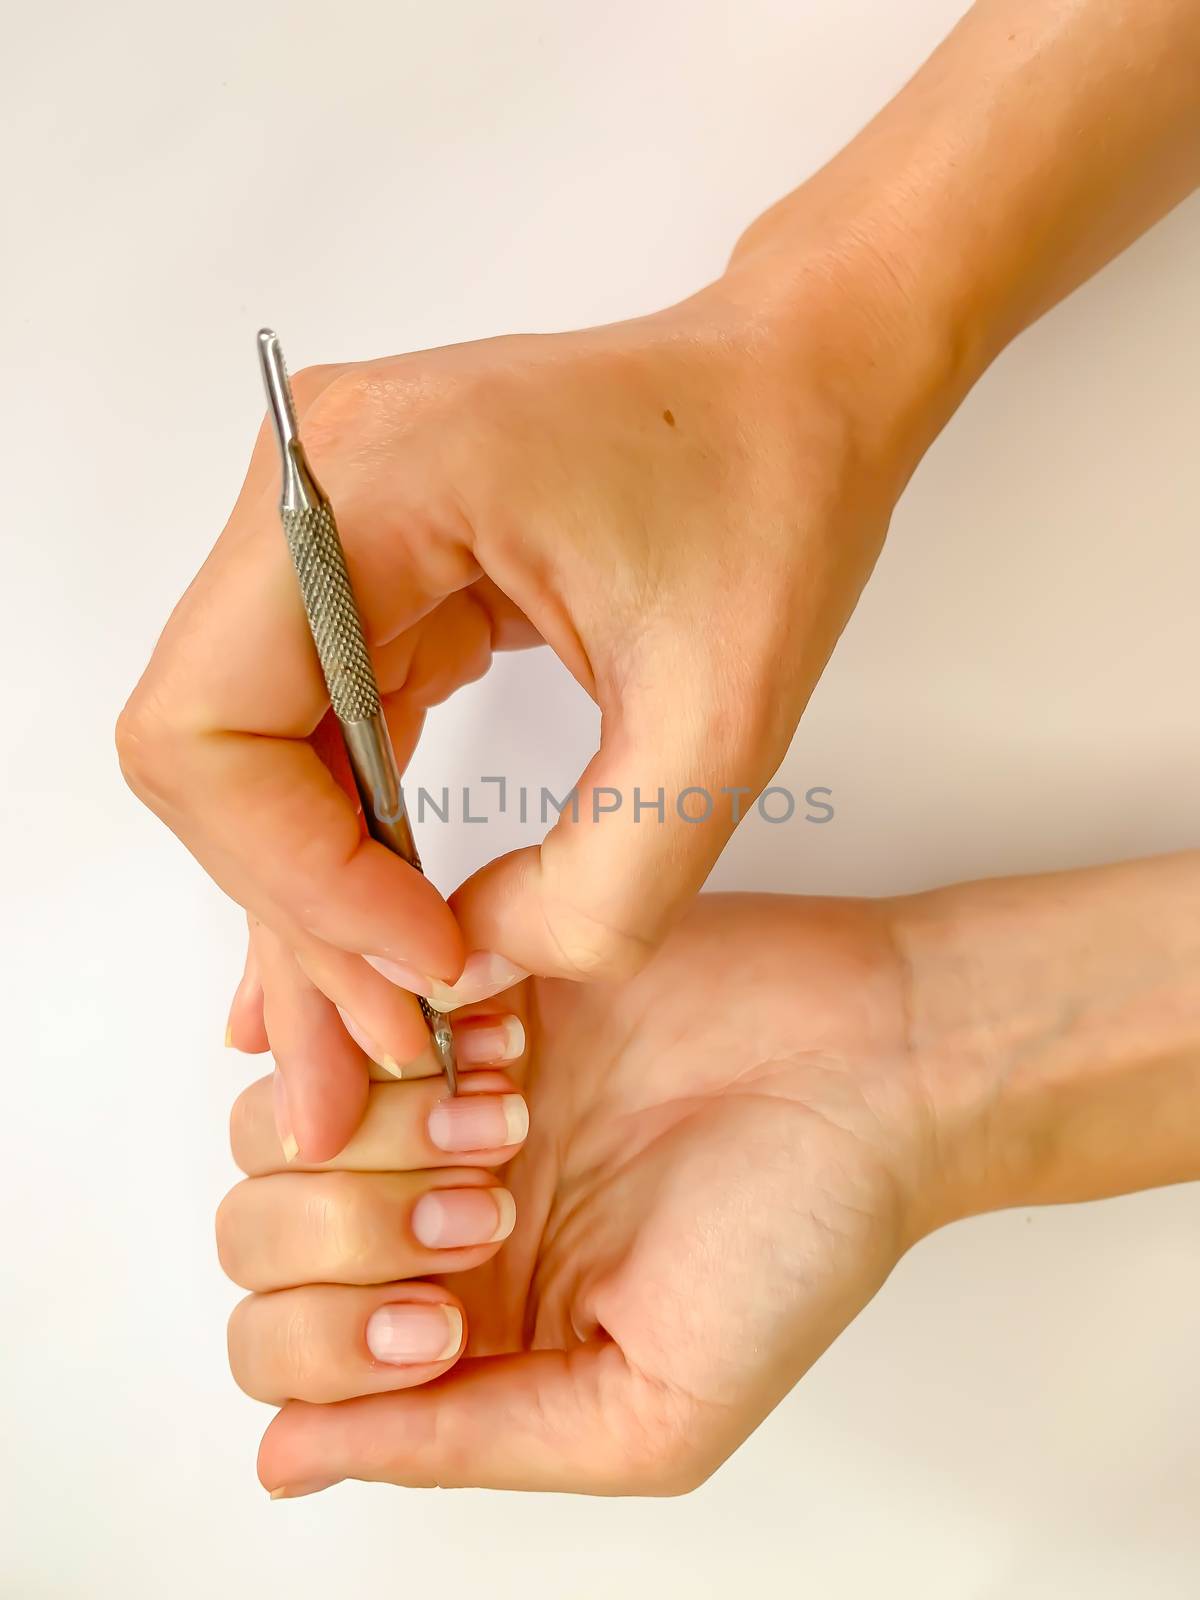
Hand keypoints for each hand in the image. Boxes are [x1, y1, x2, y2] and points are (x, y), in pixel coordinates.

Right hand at [122, 246, 930, 1158]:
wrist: (799, 394)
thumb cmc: (774, 498)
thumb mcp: (719, 724)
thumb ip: (602, 890)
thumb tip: (469, 967)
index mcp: (368, 483)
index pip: (209, 730)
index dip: (297, 880)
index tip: (429, 959)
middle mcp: (310, 490)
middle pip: (212, 755)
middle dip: (299, 912)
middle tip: (395, 1038)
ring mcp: (326, 527)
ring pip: (254, 755)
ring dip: (319, 890)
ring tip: (391, 1016)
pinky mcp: (367, 568)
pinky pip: (317, 727)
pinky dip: (355, 834)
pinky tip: (401, 920)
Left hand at [219, 891, 941, 1495]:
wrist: (877, 1068)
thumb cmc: (794, 1240)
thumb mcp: (641, 1414)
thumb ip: (460, 1441)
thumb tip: (286, 1464)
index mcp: (468, 1326)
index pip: (284, 1355)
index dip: (331, 1344)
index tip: (450, 1315)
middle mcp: (436, 1211)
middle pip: (258, 1236)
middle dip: (356, 1234)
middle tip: (492, 1211)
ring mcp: (445, 1096)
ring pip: (286, 1120)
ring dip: (382, 1133)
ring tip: (513, 1125)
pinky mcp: (474, 987)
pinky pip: (355, 1008)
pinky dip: (411, 1037)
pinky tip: (510, 1055)